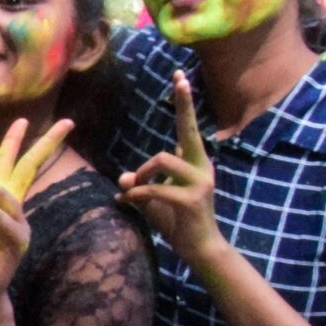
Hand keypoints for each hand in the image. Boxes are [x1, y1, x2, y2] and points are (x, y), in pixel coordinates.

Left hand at [119, 71, 224, 265]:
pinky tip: (128, 201)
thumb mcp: (154, 199)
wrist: (199, 248)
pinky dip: (137, 194)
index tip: (180, 77)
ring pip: (162, 160)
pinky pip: (155, 188)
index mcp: (195, 162)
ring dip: (141, 173)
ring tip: (134, 188)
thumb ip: (140, 184)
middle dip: (183, 106)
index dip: (184, 104)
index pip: (188, 129)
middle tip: (178, 80)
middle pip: (186, 132)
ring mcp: (200, 182)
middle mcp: (202, 167)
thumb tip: (123, 178)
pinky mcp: (192, 199)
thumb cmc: (177, 221)